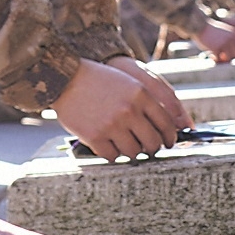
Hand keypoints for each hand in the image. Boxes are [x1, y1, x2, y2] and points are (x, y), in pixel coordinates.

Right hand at [56, 57, 185, 159]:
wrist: (65, 79)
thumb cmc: (97, 80)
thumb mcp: (127, 82)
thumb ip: (146, 102)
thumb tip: (167, 127)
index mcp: (141, 94)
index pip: (166, 124)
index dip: (170, 137)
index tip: (168, 143)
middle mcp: (129, 110)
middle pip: (152, 142)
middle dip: (152, 149)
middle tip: (148, 149)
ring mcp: (112, 125)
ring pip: (134, 152)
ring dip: (131, 151)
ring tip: (125, 145)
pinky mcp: (95, 137)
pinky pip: (112, 156)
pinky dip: (112, 154)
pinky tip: (108, 145)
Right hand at [194, 18, 234, 61]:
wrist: (199, 24)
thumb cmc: (209, 30)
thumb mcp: (223, 34)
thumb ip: (229, 43)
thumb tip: (234, 57)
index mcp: (234, 34)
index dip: (234, 55)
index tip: (227, 56)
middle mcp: (231, 38)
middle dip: (230, 59)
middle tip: (222, 59)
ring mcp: (224, 43)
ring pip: (228, 58)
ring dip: (222, 60)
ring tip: (216, 57)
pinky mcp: (216, 48)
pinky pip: (218, 58)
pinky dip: (214, 58)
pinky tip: (210, 55)